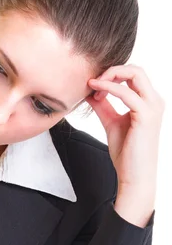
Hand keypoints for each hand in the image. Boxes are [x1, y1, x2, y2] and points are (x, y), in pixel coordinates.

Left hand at [86, 65, 164, 225]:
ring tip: (92, 86)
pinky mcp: (146, 115)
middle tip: (92, 82)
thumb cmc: (126, 153)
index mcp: (148, 102)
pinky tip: (95, 92)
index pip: (133, 75)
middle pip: (135, 69)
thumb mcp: (111, 122)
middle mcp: (154, 101)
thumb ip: (103, 106)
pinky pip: (126, 92)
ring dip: (110, 76)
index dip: (111, 76)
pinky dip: (108, 87)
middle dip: (111, 70)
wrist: (133, 176)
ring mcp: (153, 107)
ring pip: (134, 73)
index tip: (93, 88)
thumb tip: (89, 90)